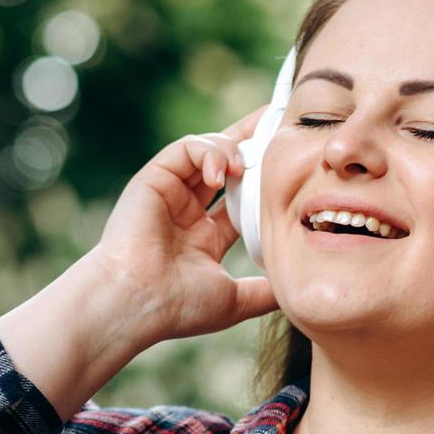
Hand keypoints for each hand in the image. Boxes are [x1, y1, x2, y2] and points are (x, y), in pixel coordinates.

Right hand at [85, 104, 279, 341]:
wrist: (137, 302)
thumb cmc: (178, 306)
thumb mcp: (234, 300)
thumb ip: (264, 292)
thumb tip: (297, 289)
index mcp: (204, 238)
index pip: (239, 198)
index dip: (263, 180)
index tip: (289, 165)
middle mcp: (187, 212)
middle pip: (225, 165)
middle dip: (252, 143)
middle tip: (278, 126)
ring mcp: (170, 193)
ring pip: (207, 151)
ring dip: (232, 149)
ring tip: (245, 166)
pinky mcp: (154, 178)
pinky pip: (186, 148)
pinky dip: (209, 152)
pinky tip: (222, 173)